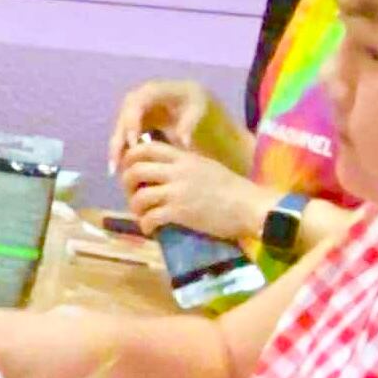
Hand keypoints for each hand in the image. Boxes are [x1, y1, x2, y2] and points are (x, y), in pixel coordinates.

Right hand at [108, 76, 214, 164]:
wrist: (193, 102)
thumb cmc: (196, 104)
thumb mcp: (198, 109)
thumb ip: (189, 123)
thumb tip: (182, 142)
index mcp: (152, 91)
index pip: (136, 104)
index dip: (131, 123)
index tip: (133, 145)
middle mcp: (137, 99)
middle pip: (122, 119)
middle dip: (118, 141)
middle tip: (118, 163)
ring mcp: (133, 111)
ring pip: (120, 130)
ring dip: (117, 149)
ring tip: (116, 170)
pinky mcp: (134, 122)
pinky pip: (124, 137)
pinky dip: (123, 151)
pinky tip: (122, 168)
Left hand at [119, 137, 269, 244]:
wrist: (250, 207)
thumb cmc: (233, 188)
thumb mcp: (206, 167)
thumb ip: (184, 164)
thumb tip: (164, 169)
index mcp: (184, 158)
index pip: (146, 148)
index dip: (130, 157)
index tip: (130, 170)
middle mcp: (177, 171)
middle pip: (135, 170)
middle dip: (126, 185)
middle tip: (132, 195)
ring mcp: (177, 192)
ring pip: (139, 196)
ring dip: (135, 208)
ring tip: (142, 215)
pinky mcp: (179, 213)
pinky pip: (150, 217)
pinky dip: (145, 225)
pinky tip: (150, 229)